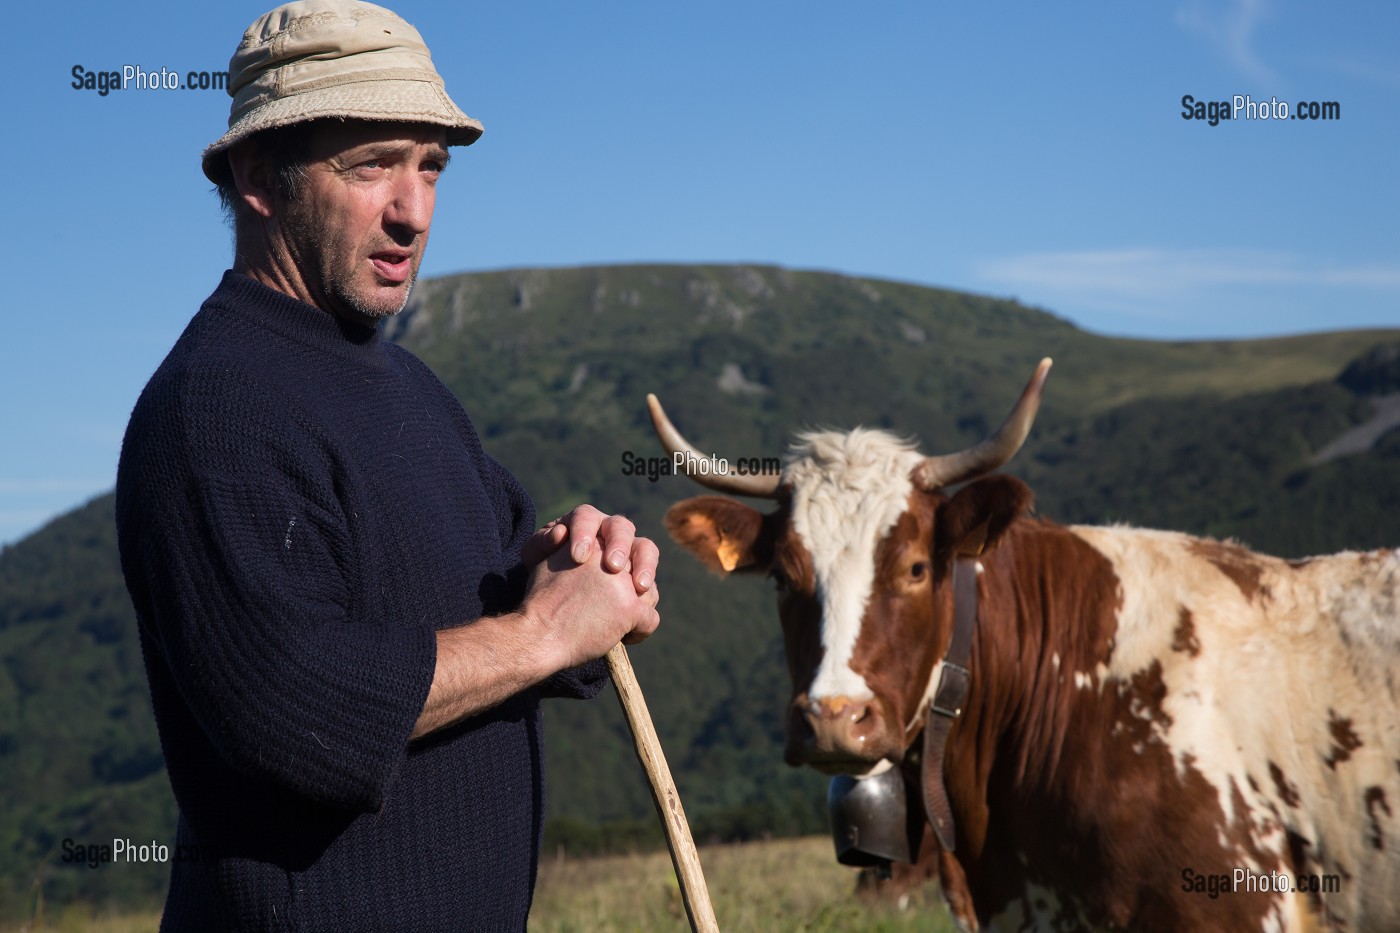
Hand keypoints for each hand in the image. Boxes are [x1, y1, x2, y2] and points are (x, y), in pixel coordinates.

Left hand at [520, 504, 658, 595]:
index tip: (578, 556)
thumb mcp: (536, 558)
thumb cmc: (546, 573)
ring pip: (645, 548)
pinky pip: (650, 582)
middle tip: (614, 567)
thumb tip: (559, 534)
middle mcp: (609, 532)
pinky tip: (639, 610)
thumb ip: (542, 544)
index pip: (586, 517)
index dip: (584, 533)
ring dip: (645, 565)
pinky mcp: (638, 577)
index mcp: (584, 521)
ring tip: (639, 587)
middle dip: (619, 546)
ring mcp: (628, 553)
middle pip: (621, 528)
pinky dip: (648, 595)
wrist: (555, 603)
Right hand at [520, 539, 661, 670]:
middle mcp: (609, 554)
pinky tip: (622, 638)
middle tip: (639, 586)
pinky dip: (639, 633)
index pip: (623, 532)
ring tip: (620, 621)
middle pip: (645, 551)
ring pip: (650, 591)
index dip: (627, 550)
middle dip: (646, 567)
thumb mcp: (553, 560)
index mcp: (593, 538)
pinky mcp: (630, 608)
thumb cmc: (540, 603)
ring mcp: (622, 582)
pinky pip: (650, 621)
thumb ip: (577, 550)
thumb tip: (574, 542)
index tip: (617, 568)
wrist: (537, 634)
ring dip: (642, 606)